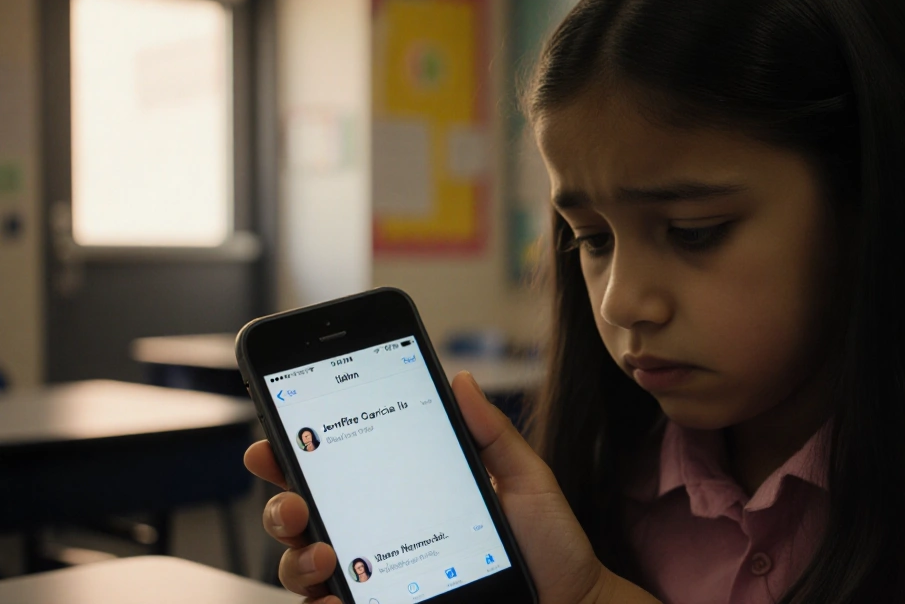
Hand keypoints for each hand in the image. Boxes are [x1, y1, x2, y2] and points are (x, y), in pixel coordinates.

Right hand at [243, 370, 658, 603]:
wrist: (573, 602)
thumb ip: (489, 432)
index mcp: (402, 494)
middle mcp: (381, 536)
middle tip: (296, 501)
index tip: (273, 441)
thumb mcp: (524, 479)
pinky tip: (332, 599)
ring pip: (306, 570)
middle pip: (305, 519)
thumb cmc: (547, 545)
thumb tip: (460, 380)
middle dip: (281, 506)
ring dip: (297, 559)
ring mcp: (380, 578)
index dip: (294, 455)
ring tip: (323, 552)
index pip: (337, 471)